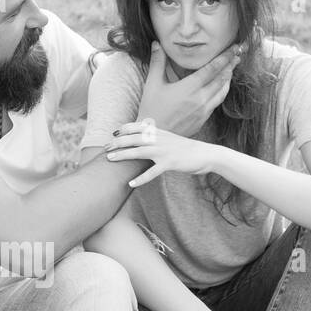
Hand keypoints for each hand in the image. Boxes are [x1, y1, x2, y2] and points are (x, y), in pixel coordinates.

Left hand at [103, 123, 225, 187]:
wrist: (205, 154)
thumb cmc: (186, 149)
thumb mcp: (170, 139)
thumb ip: (157, 137)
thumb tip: (145, 135)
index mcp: (159, 133)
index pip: (138, 127)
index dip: (124, 129)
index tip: (113, 133)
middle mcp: (160, 139)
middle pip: (134, 138)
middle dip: (118, 142)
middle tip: (105, 148)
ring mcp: (164, 151)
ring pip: (139, 151)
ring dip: (123, 155)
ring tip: (110, 159)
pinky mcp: (170, 163)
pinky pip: (152, 172)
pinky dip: (141, 178)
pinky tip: (131, 184)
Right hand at [134, 40, 241, 137]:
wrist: (153, 137)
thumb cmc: (151, 110)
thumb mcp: (152, 85)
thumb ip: (157, 62)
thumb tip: (156, 44)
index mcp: (189, 88)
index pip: (212, 68)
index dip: (225, 56)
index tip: (233, 48)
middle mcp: (200, 99)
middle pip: (221, 78)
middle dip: (230, 65)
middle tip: (238, 54)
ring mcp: (204, 110)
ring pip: (222, 91)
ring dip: (228, 78)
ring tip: (232, 68)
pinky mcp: (203, 120)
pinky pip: (216, 102)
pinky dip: (221, 91)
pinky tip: (220, 87)